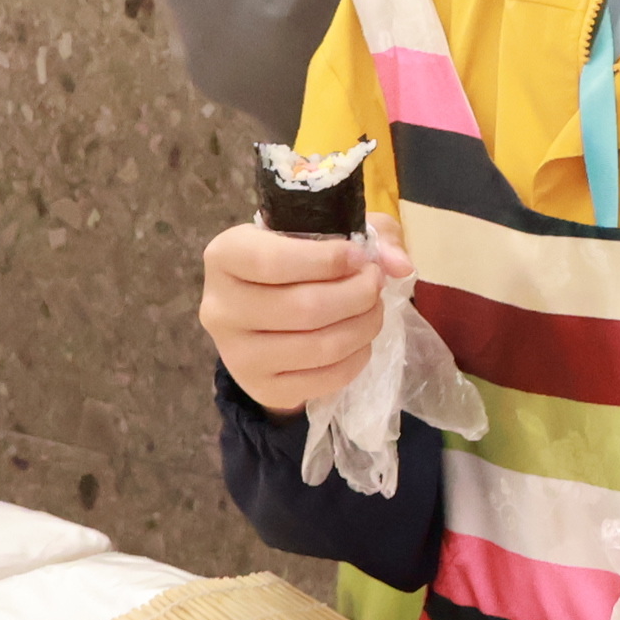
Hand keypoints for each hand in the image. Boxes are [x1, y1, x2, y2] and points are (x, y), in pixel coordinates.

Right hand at [199, 212, 408, 414]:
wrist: (268, 311)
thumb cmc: (299, 260)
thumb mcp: (330, 231)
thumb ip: (372, 234)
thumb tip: (400, 264)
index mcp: (226, 256)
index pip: (272, 261)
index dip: (326, 260)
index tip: (361, 258)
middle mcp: (219, 308)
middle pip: (303, 308)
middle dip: (357, 294)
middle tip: (376, 284)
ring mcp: (236, 355)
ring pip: (317, 347)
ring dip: (363, 326)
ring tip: (375, 310)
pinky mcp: (260, 388)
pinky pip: (323, 380)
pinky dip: (356, 358)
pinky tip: (361, 339)